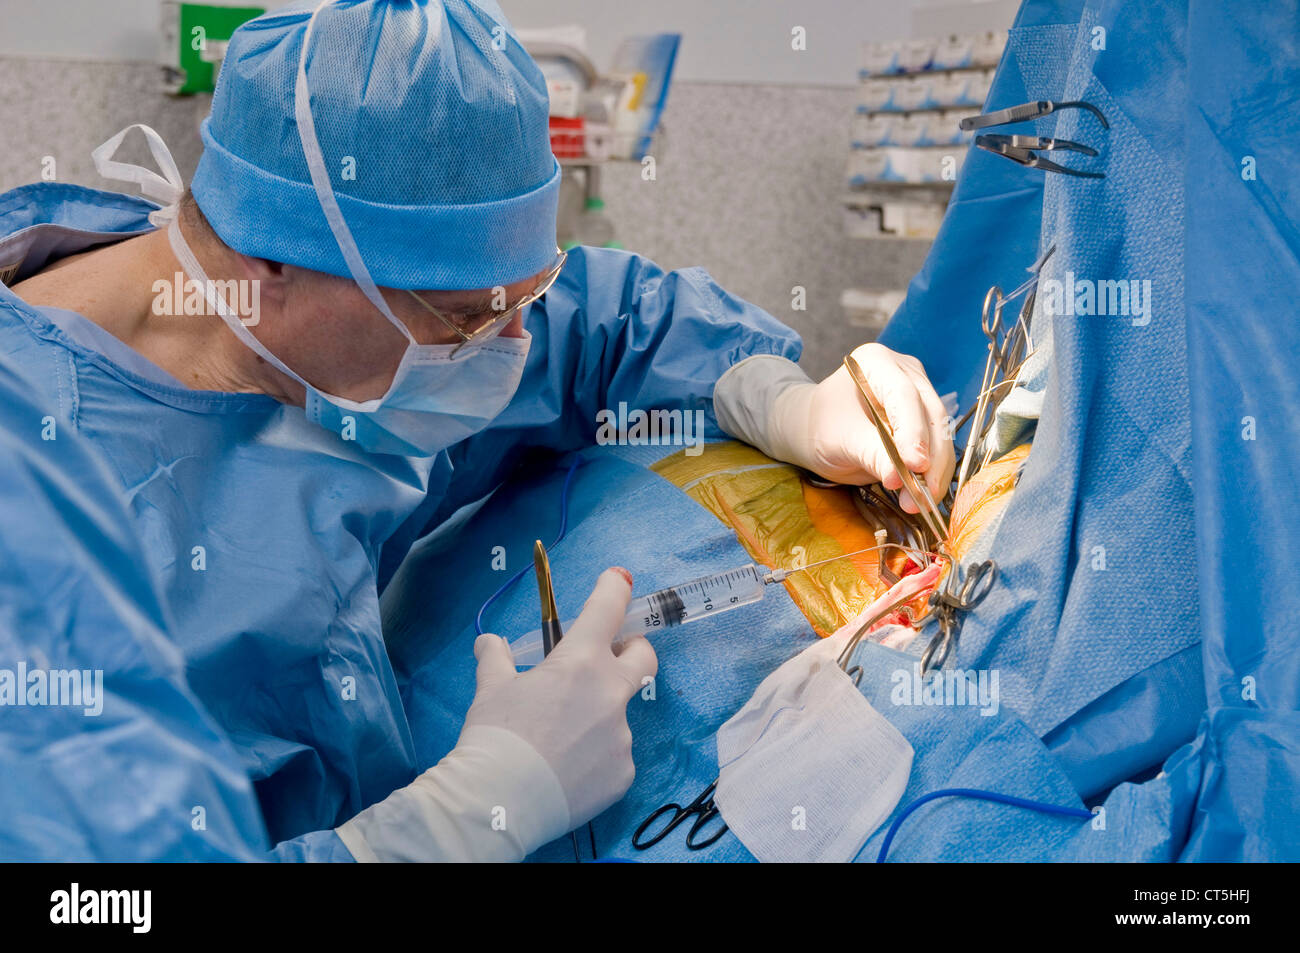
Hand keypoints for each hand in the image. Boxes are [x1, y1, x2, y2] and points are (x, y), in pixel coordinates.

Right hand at [466, 567, 657, 824]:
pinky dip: (597, 755)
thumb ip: (496, 659)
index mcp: (580, 662)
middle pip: (643, 657)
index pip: (607, 609)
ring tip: (561, 738)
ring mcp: (622, 735)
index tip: (618, 580)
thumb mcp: (490, 688)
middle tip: (610, 656)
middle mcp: (610, 693)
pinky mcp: (624, 772)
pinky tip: (568, 768)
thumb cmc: (493, 738)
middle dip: (632, 650)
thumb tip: (490, 643)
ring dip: (599, 715)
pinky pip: (615, 754)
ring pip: (620, 713)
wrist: (499, 802)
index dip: (614, 588)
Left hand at [772, 343, 954, 511]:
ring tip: (919, 503)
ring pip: (940, 434)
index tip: (916, 466)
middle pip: (930, 415)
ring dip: (935, 472)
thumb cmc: (822, 426)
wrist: (816, 430)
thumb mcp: (840, 441)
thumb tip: (899, 478)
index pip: (904, 396)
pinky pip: (937, 446)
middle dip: (930, 460)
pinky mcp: (925, 418)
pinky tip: (923, 497)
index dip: (912, 433)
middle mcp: (906, 371)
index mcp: (876, 362)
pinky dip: (933, 473)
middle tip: (922, 497)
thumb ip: (871, 455)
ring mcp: (920, 392)